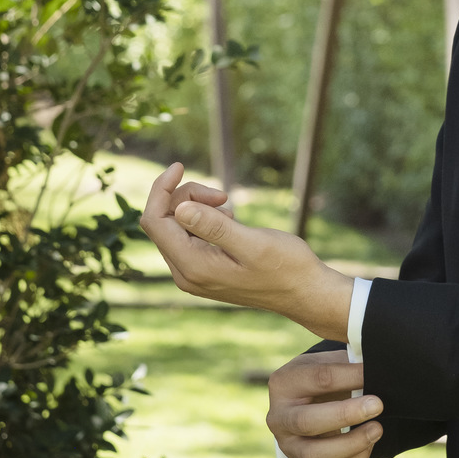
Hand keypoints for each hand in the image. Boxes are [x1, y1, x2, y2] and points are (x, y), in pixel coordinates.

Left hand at [140, 162, 352, 335]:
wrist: (303, 291)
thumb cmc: (285, 267)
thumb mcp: (253, 243)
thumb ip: (214, 228)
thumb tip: (180, 209)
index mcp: (192, 266)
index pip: (155, 221)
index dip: (161, 189)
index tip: (180, 165)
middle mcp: (185, 273)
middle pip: (164, 221)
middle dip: (187, 197)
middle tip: (223, 195)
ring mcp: (193, 273)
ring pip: (176, 226)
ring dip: (198, 207)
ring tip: (232, 212)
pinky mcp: (204, 269)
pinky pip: (189, 236)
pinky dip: (205, 219)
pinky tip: (231, 223)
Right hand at [267, 350, 383, 457]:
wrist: (312, 401)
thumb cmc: (325, 377)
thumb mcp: (329, 361)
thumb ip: (347, 358)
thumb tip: (376, 360)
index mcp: (284, 382)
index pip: (318, 378)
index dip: (349, 376)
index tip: (374, 372)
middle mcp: (278, 417)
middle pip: (307, 422)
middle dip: (345, 415)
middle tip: (377, 405)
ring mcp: (288, 445)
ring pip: (315, 454)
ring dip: (351, 444)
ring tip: (377, 429)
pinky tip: (369, 445)